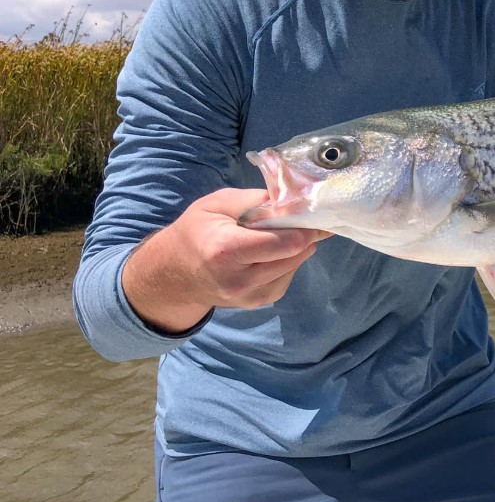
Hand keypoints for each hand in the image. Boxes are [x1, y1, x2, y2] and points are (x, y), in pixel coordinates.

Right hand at [121, 188, 330, 333]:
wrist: (172, 275)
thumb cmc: (195, 232)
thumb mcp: (217, 204)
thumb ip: (255, 200)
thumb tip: (292, 199)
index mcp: (227, 250)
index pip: (286, 242)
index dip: (305, 226)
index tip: (314, 212)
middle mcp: (240, 279)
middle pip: (295, 255)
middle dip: (304, 235)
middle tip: (302, 219)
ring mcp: (249, 296)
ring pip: (294, 267)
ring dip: (296, 249)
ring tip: (280, 234)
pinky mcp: (256, 302)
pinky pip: (286, 278)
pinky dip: (287, 262)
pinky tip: (271, 252)